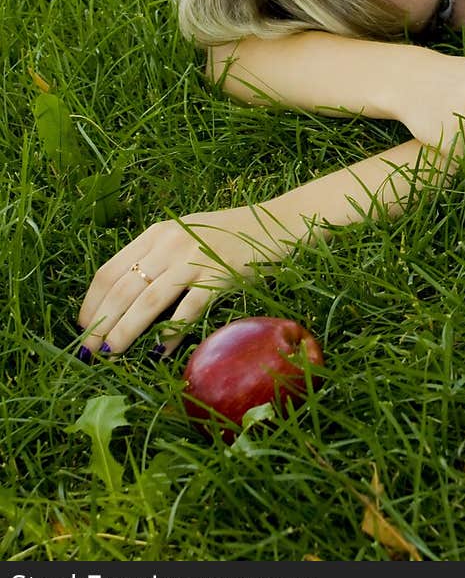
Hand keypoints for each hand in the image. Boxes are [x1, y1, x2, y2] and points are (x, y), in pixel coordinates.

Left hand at [77, 203, 297, 357]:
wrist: (270, 224)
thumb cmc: (224, 236)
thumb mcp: (183, 236)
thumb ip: (155, 258)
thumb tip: (120, 301)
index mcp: (156, 233)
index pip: (108, 271)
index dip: (91, 302)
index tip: (82, 326)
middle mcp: (170, 244)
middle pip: (123, 289)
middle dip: (100, 324)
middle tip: (88, 351)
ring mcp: (194, 259)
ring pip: (148, 302)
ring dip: (125, 332)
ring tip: (111, 354)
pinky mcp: (217, 277)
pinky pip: (187, 310)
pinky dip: (170, 334)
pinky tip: (158, 352)